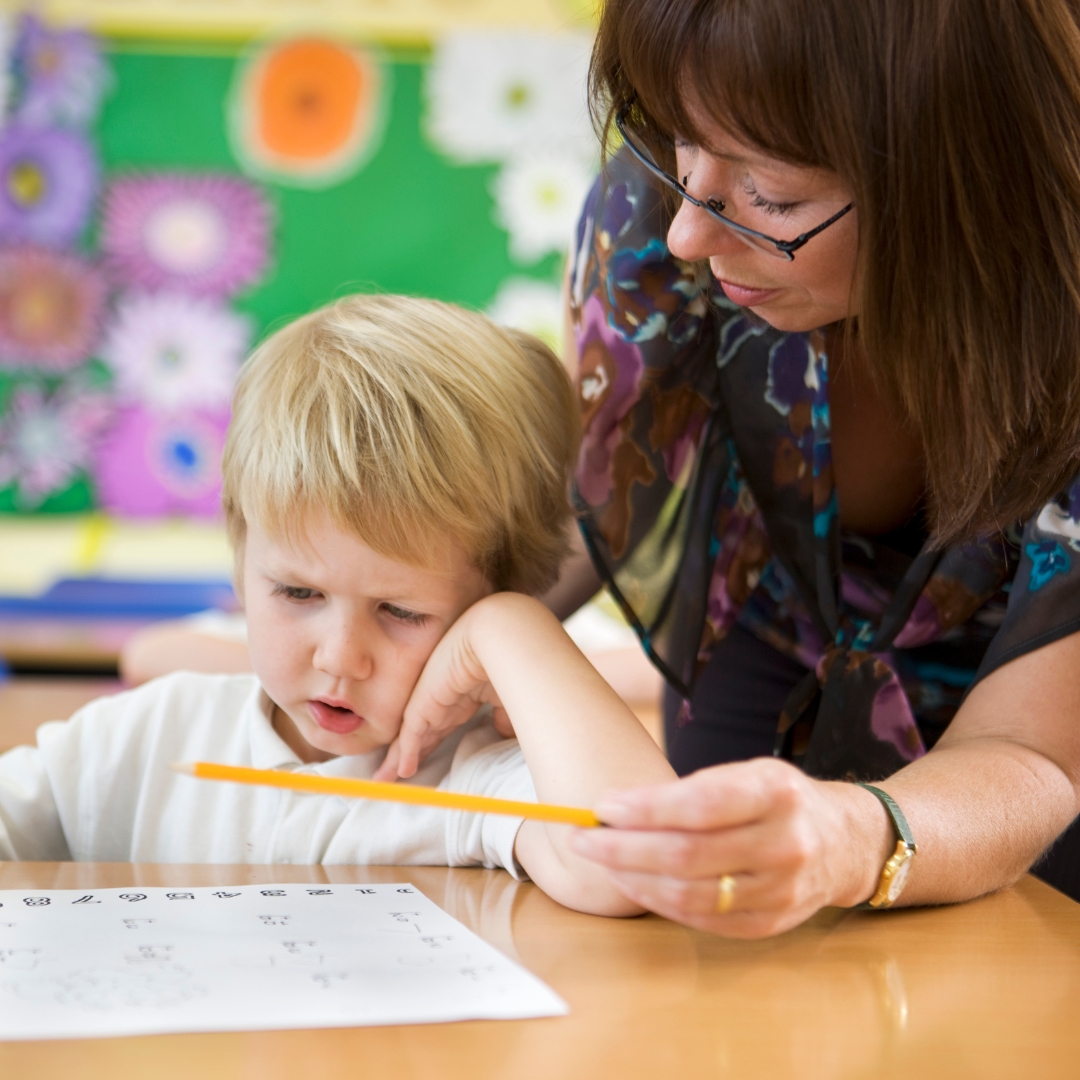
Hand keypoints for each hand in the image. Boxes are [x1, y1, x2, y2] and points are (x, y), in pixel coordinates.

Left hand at [373, 602, 514, 781]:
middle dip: (409, 750)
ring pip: (411, 735)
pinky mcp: (424, 704)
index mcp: (463, 691)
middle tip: (393, 771)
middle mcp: (444, 695)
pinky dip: (406, 754)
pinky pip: (411, 735)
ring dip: (398, 758)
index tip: (425, 755)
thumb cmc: (511, 659)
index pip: (443, 721)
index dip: (434, 739)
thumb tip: (503, 730)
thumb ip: (503, 714)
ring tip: (385, 778)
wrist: (498, 636)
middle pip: (422, 729)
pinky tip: (401, 771)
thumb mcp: (508, 693)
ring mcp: (432, 698)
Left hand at [568, 758, 888, 937]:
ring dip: (634, 878)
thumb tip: (618, 808)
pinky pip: (702, 920)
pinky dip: (659, 901)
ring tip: (601, 861)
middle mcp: (784, 843)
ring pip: (689, 892)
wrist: (844, 842)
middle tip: (582, 838)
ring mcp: (781, 890)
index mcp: (776, 793)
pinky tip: (634, 882)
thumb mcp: (749, 773)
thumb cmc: (779, 799)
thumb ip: (693, 790)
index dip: (645, 809)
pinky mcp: (771, 923)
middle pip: (687, 854)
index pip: (699, 804)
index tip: (603, 806)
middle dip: (623, 848)